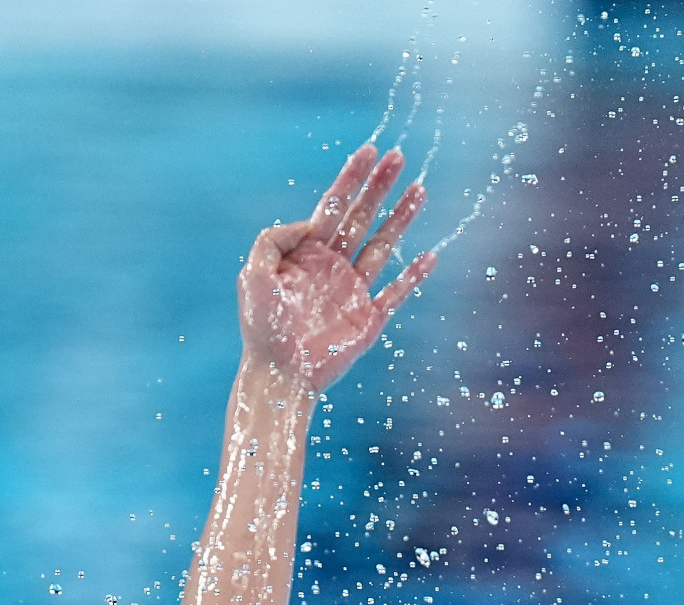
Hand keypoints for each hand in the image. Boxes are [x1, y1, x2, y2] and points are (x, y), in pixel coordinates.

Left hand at [238, 144, 435, 391]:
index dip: (351, 179)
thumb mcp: (254, 273)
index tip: (369, 151)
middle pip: (362, 218)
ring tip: (419, 190)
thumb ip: (273, 238)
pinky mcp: (369, 320)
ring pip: (383, 247)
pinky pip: (396, 293)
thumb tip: (307, 222)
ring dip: (402, 219)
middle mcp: (333, 268)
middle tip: (398, 157)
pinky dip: (413, 276)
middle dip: (379, 187)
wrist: (279, 374)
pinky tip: (429, 256)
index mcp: (307, 255)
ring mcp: (353, 293)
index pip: (333, 208)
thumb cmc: (263, 328)